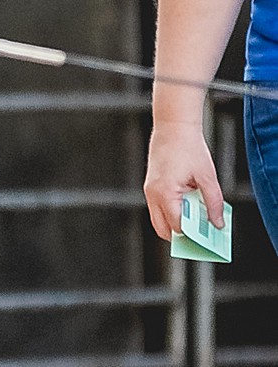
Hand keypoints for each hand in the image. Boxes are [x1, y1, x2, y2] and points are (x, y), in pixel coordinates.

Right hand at [144, 121, 224, 240]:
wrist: (172, 127)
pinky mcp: (150, 187)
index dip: (192, 234)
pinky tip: (188, 208)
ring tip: (196, 222)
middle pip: (163, 229)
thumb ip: (213, 202)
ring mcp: (149, 192)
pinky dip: (172, 213)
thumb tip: (217, 223)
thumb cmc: (188, 148)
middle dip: (181, 236)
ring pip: (159, 221)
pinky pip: (158, 209)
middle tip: (200, 237)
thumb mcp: (207, 176)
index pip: (177, 225)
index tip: (207, 238)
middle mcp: (153, 195)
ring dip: (175, 225)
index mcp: (165, 193)